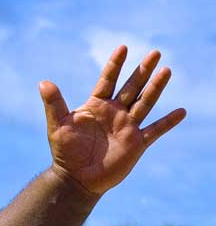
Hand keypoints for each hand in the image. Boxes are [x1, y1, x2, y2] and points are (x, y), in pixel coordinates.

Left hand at [39, 46, 185, 197]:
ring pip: (145, 103)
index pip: (108, 80)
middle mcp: (114, 113)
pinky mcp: (136, 143)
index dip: (115, 65)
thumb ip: (54, 104)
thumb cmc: (64, 152)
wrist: (76, 178)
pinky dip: (167, 122)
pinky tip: (181, 112)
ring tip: (167, 70)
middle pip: (132, 87)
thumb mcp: (58, 125)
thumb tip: (44, 83)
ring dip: (156, 87)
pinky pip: (155, 130)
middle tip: (155, 52)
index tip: (123, 47)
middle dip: (143, 70)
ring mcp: (127, 127)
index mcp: (96, 106)